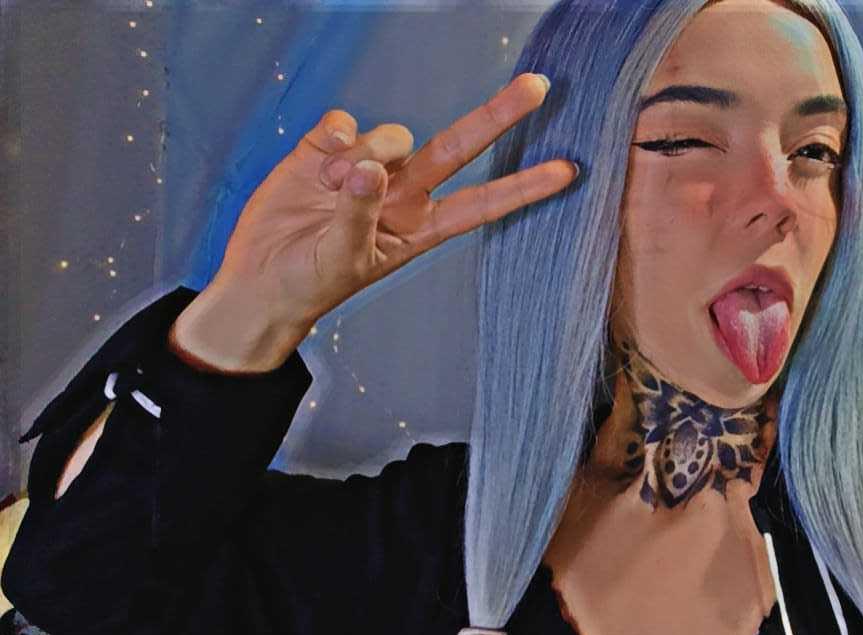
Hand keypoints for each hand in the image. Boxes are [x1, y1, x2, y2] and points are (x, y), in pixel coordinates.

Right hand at [205, 72, 575, 333]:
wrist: (258, 280)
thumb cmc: (310, 283)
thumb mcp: (342, 260)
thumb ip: (359, 212)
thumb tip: (369, 166)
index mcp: (420, 228)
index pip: (482, 204)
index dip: (524, 188)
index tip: (568, 171)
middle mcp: (403, 192)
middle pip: (458, 147)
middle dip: (498, 115)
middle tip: (538, 87)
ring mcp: (367, 166)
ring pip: (392, 134)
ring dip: (364, 153)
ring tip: (328, 188)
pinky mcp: (326, 147)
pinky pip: (344, 121)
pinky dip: (333, 138)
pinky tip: (317, 164)